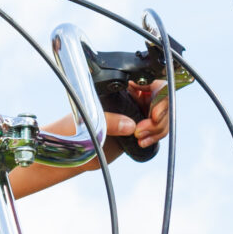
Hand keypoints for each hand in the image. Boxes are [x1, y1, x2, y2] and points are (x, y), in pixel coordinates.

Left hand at [44, 96, 170, 160]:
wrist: (71, 151)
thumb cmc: (72, 129)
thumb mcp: (89, 120)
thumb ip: (110, 122)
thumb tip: (131, 126)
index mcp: (120, 88)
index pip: (150, 82)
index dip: (158, 94)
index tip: (153, 112)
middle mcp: (131, 98)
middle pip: (161, 99)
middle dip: (160, 114)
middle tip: (145, 128)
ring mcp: (137, 114)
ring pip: (162, 116)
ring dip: (157, 128)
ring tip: (139, 138)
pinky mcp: (139, 130)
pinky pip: (157, 130)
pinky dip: (155, 136)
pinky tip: (142, 142)